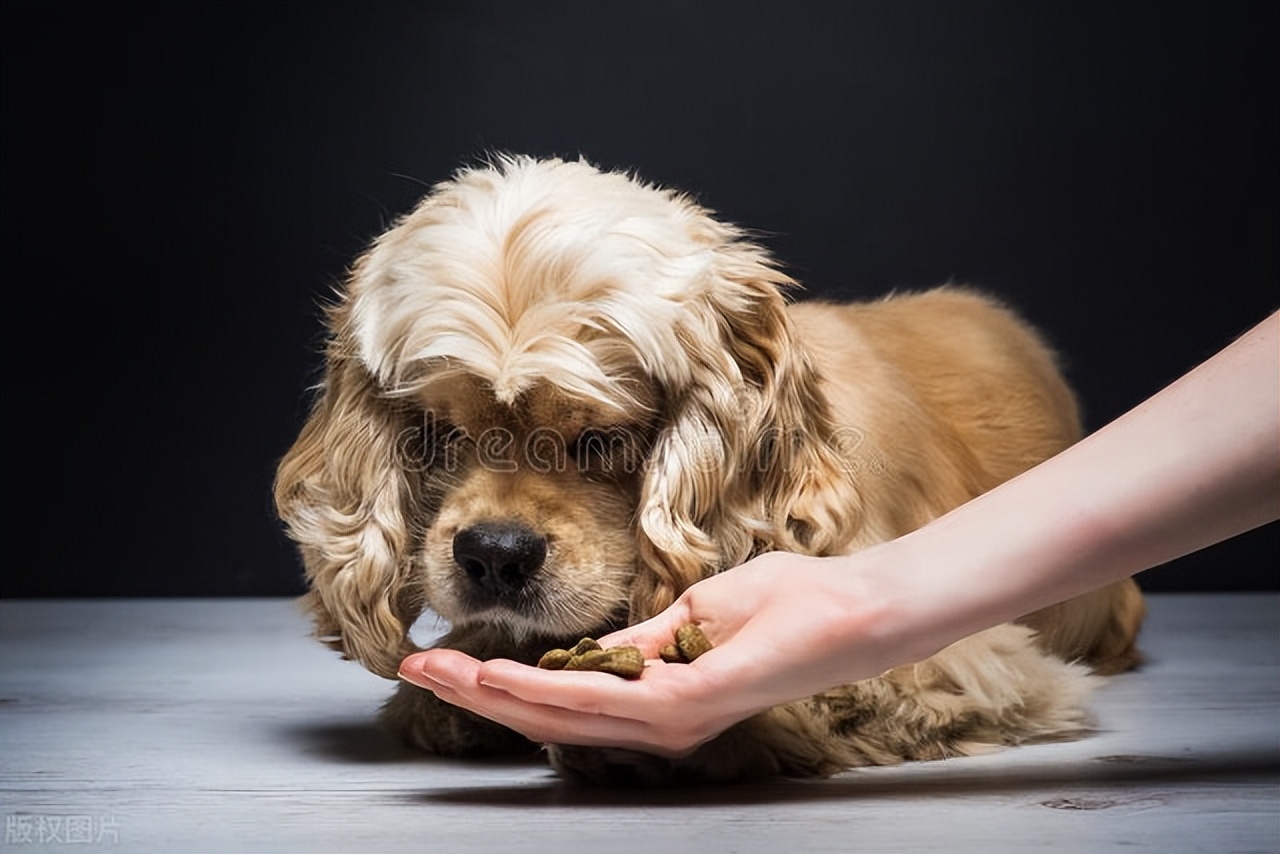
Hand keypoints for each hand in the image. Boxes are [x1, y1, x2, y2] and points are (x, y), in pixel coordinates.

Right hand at [398, 551, 898, 756]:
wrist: (854, 609)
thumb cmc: (790, 605)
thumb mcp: (698, 614)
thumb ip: (644, 640)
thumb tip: (591, 649)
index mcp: (660, 695)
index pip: (566, 697)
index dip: (502, 684)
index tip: (447, 658)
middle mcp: (659, 717)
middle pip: (548, 714)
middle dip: (477, 692)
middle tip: (415, 668)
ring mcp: (673, 714)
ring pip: (562, 713)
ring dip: (494, 693)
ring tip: (440, 670)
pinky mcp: (692, 700)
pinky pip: (604, 697)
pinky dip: (545, 687)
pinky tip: (503, 676)